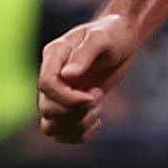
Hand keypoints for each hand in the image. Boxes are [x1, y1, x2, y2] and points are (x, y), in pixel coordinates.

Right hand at [38, 13, 141, 141]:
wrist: (122, 38)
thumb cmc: (113, 32)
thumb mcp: (102, 37)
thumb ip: (85, 54)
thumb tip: (68, 76)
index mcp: (54, 56)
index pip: (45, 85)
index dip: (67, 97)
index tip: (94, 95)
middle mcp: (52, 77)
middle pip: (47, 109)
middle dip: (75, 111)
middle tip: (98, 97)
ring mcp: (60, 93)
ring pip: (50, 126)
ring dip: (76, 126)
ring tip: (98, 110)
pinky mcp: (71, 106)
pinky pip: (62, 133)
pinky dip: (79, 135)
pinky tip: (98, 123)